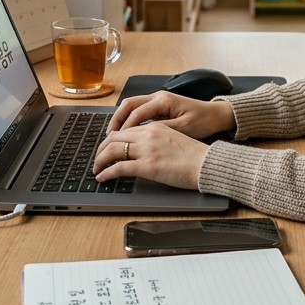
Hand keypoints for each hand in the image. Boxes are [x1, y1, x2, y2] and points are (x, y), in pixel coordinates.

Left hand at [92, 123, 208, 189]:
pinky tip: (102, 178)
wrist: (207, 163)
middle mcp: (147, 135)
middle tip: (97, 159)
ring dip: (100, 161)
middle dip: (101, 150)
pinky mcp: (147, 166)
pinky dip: (106, 173)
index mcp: (154, 127)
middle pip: (114, 138)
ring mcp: (146, 150)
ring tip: (96, 169)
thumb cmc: (195, 156)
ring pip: (112, 151)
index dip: (112, 140)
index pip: (125, 130)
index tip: (107, 148)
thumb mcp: (173, 139)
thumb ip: (156, 140)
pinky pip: (118, 168)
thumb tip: (144, 151)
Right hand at [108, 92, 235, 138]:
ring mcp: (158, 100)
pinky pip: (139, 110)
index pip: (137, 113)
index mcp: (163, 100)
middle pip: (129, 105)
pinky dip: (130, 120)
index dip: (125, 128)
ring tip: (114, 135)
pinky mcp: (160, 105)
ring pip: (132, 106)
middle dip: (117, 120)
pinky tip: (127, 133)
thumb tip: (142, 136)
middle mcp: (158, 97)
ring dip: (121, 119)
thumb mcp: (184, 129)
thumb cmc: (203, 121)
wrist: (216, 115)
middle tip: (109, 137)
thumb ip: (162, 130)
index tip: (117, 141)